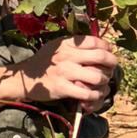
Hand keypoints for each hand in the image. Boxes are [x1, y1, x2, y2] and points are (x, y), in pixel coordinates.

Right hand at [0, 35, 117, 112]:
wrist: (25, 78)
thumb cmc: (44, 62)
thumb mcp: (57, 47)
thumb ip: (74, 45)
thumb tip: (100, 46)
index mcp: (66, 44)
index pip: (94, 41)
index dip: (107, 47)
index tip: (109, 52)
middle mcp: (67, 56)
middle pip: (101, 57)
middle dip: (112, 63)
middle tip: (111, 68)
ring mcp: (65, 72)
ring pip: (97, 77)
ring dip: (104, 81)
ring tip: (102, 82)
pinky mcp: (62, 88)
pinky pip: (87, 93)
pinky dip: (95, 96)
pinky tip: (93, 95)